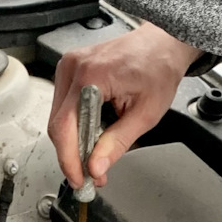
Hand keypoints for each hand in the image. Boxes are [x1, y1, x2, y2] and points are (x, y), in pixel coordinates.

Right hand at [49, 22, 199, 187]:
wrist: (163, 42)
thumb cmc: (159, 67)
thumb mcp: (146, 113)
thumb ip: (117, 143)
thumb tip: (96, 167)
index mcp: (91, 75)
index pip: (66, 127)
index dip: (69, 159)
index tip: (79, 178)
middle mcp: (74, 67)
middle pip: (58, 125)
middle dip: (73, 155)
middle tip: (91, 175)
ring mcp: (69, 66)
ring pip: (59, 118)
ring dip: (74, 142)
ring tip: (96, 156)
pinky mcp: (71, 70)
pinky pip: (64, 107)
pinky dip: (76, 126)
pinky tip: (93, 135)